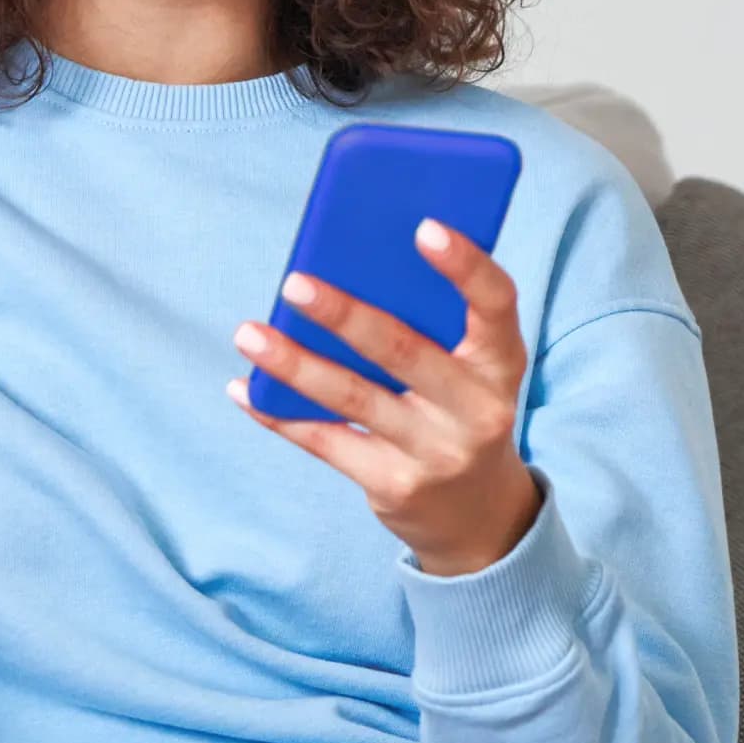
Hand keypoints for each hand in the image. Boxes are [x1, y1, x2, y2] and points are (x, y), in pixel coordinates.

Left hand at [227, 218, 540, 576]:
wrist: (476, 515)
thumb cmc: (455, 408)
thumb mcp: (466, 368)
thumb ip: (425, 322)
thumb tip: (340, 263)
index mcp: (500, 362)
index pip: (496, 305)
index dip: (466, 266)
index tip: (425, 227)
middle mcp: (476, 409)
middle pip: (403, 351)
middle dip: (344, 315)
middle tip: (292, 283)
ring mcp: (435, 452)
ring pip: (352, 397)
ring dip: (292, 363)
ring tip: (247, 333)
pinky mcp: (393, 486)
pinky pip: (325, 441)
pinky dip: (278, 411)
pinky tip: (244, 387)